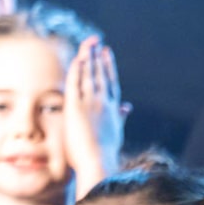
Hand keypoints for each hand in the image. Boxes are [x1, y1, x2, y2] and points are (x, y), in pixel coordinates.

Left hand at [63, 36, 127, 191]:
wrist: (98, 163)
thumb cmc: (105, 154)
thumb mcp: (117, 132)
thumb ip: (121, 117)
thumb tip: (128, 107)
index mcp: (113, 109)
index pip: (111, 82)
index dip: (108, 66)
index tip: (107, 53)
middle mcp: (104, 102)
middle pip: (100, 74)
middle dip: (98, 56)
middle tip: (96, 41)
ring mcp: (91, 103)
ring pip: (89, 74)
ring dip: (88, 57)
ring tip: (88, 43)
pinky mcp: (76, 106)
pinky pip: (75, 82)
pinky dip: (77, 69)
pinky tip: (78, 58)